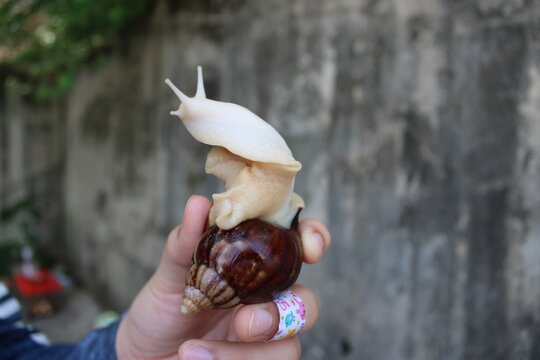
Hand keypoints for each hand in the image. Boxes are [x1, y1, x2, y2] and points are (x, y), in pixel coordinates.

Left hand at [115, 196, 330, 359]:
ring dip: (246, 354)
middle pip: (306, 304)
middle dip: (279, 315)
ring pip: (287, 347)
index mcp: (255, 266)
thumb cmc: (164, 308)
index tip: (311, 249)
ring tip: (192, 352)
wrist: (144, 352)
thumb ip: (185, 244)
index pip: (297, 245)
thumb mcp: (169, 275)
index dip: (315, 239)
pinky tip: (194, 358)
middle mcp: (267, 300)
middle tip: (244, 325)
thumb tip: (198, 204)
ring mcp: (264, 339)